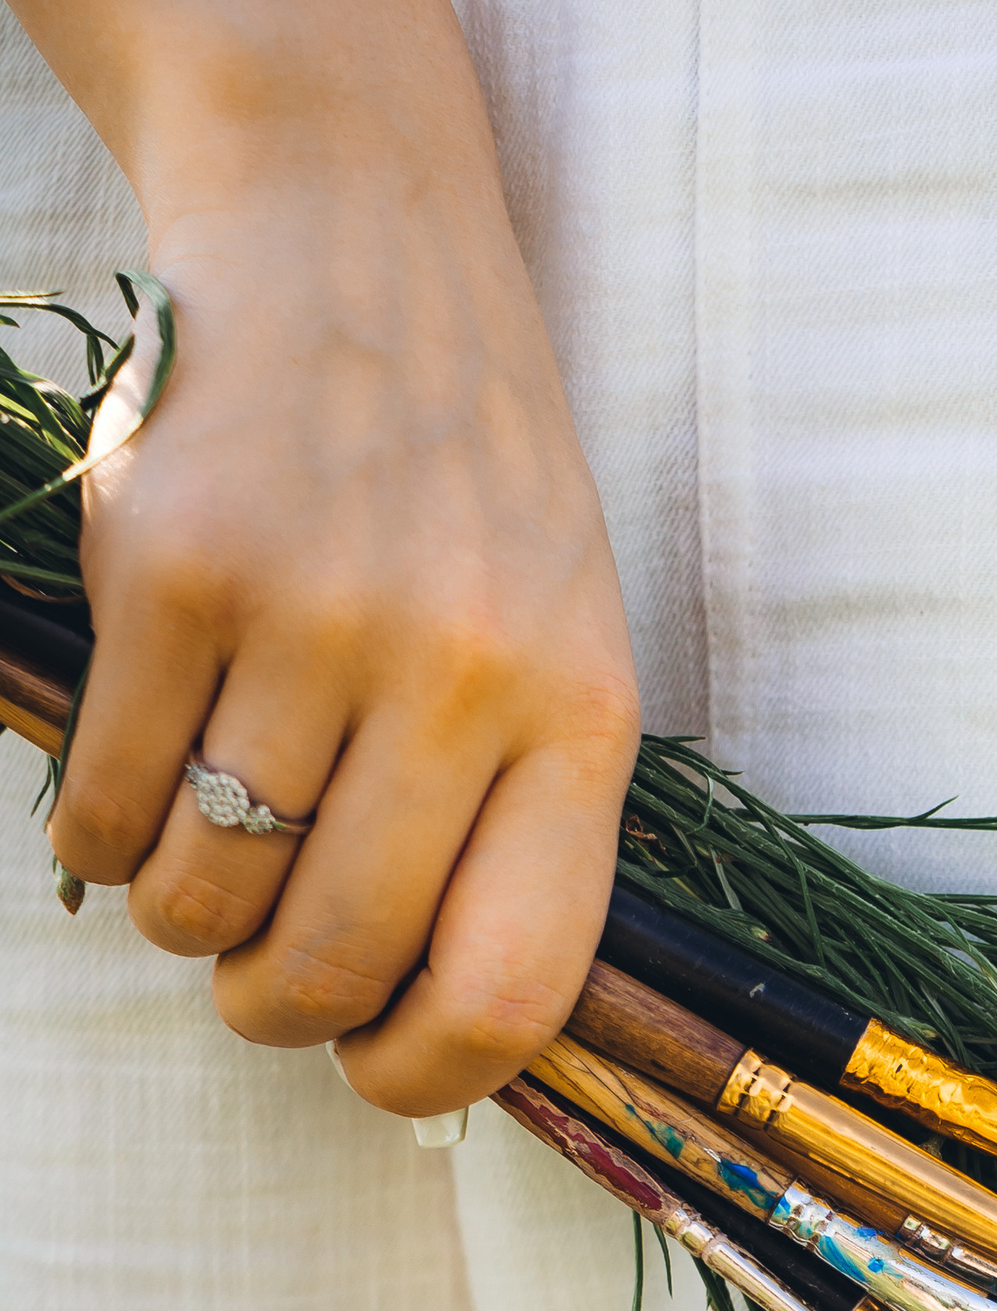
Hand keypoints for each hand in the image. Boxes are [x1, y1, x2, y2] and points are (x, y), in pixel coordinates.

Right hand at [0, 0, 640, 1117]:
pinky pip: (109, 799)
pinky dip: (101, 833)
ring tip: (201, 853)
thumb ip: (520, 815)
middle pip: (332, 959)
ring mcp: (314, 615)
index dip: (425, 1076)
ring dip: (180, 915)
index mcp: (582, 719)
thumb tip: (442, 1028)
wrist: (350, 234)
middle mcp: (462, 673)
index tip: (373, 1070)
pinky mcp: (173, 566)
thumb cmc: (467, 481)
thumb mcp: (560, 640)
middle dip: (274, 1010)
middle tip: (255, 980)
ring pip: (202, 895)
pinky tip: (132, 789)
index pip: (510, 984)